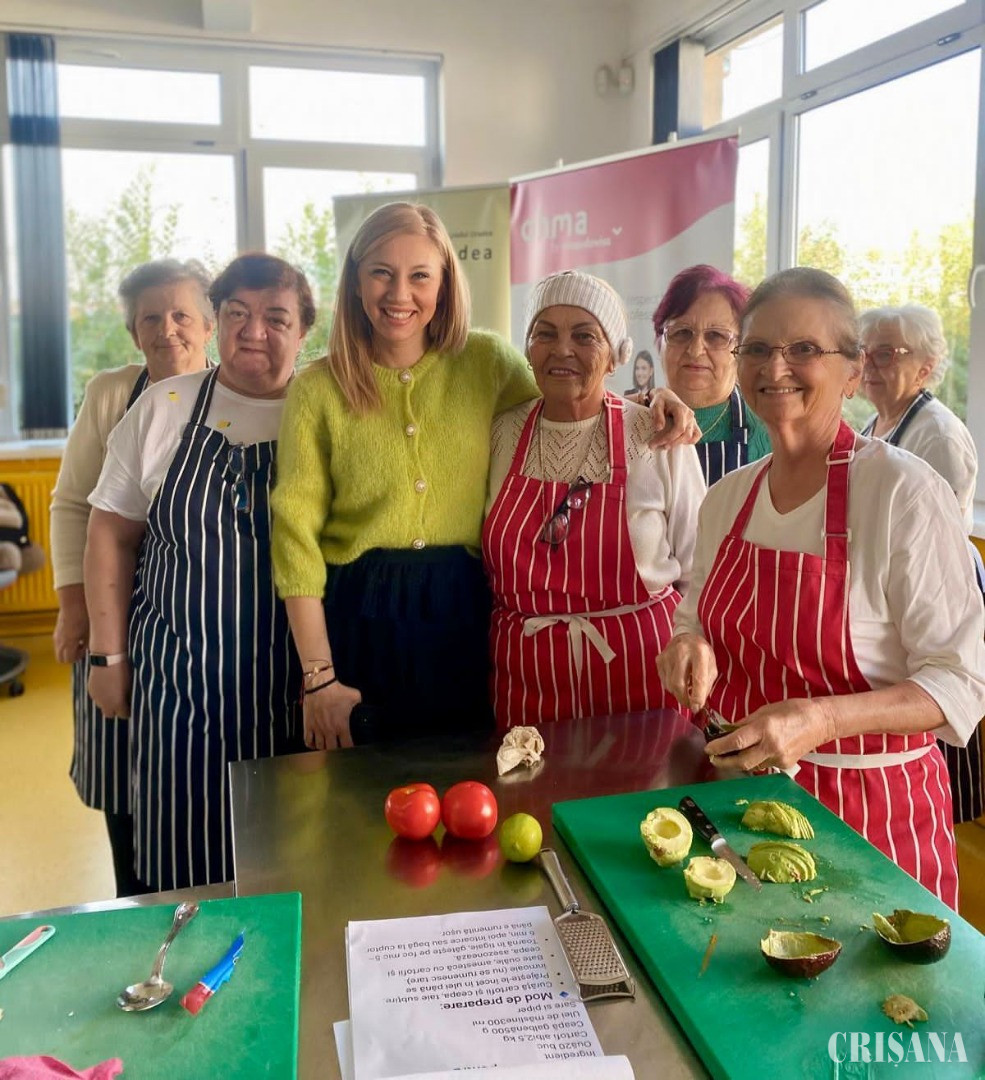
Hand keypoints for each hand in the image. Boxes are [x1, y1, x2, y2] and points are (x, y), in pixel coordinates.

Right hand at [53, 605, 88, 663]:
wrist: (73, 600)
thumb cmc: (83, 614)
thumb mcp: (90, 631)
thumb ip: (88, 643)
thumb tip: (89, 649)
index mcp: (68, 643)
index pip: (68, 659)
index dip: (77, 658)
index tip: (85, 652)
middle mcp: (59, 641)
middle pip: (61, 658)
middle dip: (71, 656)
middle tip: (81, 649)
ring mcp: (56, 635)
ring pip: (59, 650)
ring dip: (68, 649)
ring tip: (79, 640)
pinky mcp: (56, 629)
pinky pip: (59, 642)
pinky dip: (65, 642)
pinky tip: (75, 633)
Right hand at [87, 663, 131, 718]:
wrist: (107, 658)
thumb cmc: (123, 670)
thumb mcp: (130, 685)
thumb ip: (129, 697)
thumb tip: (130, 701)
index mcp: (117, 704)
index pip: (124, 715)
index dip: (128, 711)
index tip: (130, 707)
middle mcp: (105, 704)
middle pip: (110, 714)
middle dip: (116, 710)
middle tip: (122, 703)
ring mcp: (96, 697)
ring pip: (102, 706)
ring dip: (107, 703)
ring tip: (113, 694)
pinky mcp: (91, 690)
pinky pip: (97, 698)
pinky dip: (101, 696)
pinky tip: (106, 688)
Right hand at [303, 679, 361, 750]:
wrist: (319, 686)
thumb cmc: (336, 691)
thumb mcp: (354, 696)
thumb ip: (359, 702)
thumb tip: (362, 703)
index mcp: (341, 726)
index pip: (346, 745)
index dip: (349, 749)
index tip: (350, 748)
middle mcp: (329, 731)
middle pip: (332, 749)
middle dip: (335, 751)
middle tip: (337, 749)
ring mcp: (317, 729)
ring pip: (320, 747)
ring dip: (324, 748)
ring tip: (327, 747)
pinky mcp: (308, 725)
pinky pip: (307, 741)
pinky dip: (311, 745)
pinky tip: (314, 744)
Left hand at [646, 387, 699, 448]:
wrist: (667, 396)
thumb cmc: (660, 400)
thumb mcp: (656, 405)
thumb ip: (657, 415)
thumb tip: (659, 428)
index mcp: (681, 410)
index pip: (679, 428)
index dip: (668, 438)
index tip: (656, 442)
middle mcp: (689, 415)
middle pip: (685, 435)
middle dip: (671, 443)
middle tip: (657, 446)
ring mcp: (692, 420)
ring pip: (690, 437)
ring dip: (678, 444)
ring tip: (665, 446)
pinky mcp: (693, 424)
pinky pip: (697, 435)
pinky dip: (689, 441)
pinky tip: (677, 442)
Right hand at [656, 634, 716, 709]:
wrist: (686, 635)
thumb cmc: (701, 653)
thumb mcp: (711, 666)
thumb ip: (706, 684)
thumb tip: (698, 704)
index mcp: (699, 652)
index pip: (698, 679)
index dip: (697, 697)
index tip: (696, 708)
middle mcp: (682, 652)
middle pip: (678, 684)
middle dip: (684, 699)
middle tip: (690, 705)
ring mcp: (667, 655)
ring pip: (670, 685)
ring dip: (678, 693)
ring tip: (686, 688)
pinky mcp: (659, 660)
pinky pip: (664, 681)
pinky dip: (672, 686)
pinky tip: (679, 680)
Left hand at [706, 698, 836, 771]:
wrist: (820, 721)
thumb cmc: (791, 709)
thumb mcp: (764, 711)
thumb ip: (744, 723)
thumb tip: (727, 731)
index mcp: (765, 728)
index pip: (736, 742)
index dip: (719, 747)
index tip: (708, 748)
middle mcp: (771, 746)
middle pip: (741, 762)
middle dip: (724, 762)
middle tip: (714, 758)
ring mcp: (779, 758)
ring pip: (752, 765)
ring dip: (739, 761)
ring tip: (730, 754)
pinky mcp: (786, 765)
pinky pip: (764, 765)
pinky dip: (755, 760)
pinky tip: (754, 752)